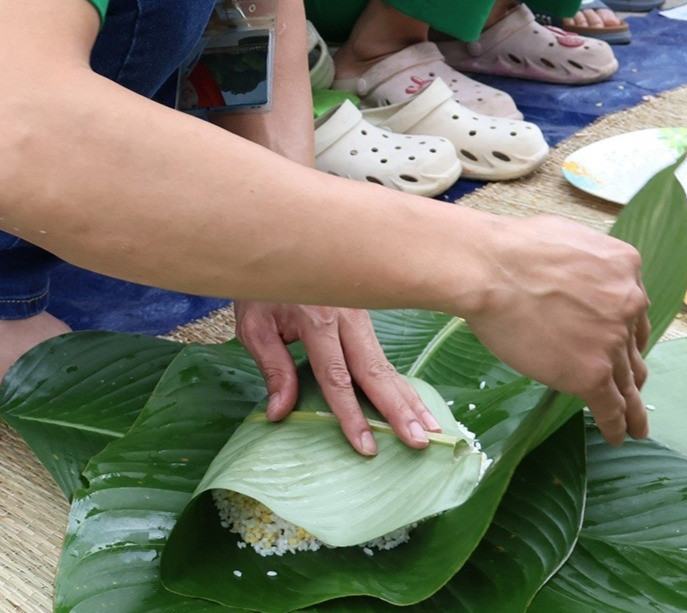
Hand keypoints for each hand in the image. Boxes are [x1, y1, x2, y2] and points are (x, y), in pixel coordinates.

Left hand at [234, 300, 440, 455]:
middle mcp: (347, 315)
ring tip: (431, 429)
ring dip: (409, 399)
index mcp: (317, 317)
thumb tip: (280, 413)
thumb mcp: (255, 324)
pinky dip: (401, 382)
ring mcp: (361, 313)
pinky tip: (417, 404)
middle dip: (398, 410)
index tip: (366, 446)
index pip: (337, 376)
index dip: (351, 414)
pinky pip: (383, 354)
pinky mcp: (366, 315)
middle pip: (375, 370)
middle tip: (419, 442)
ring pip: (386, 363)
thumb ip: (273, 367)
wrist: (278, 240)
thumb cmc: (262, 286)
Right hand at [468, 215, 651, 444]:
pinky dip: (616, 424)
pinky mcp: (593, 373)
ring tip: (636, 426)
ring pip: (629, 381)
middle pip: (634, 346)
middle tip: (631, 384)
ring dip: (634, 407)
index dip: (625, 329)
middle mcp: (629, 304)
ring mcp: (613, 342)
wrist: (491, 270)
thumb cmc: (511, 248)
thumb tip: (573, 276)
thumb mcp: (568, 237)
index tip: (620, 344)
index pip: (632, 308)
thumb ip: (586, 263)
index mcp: (626, 268)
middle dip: (631, 366)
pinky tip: (616, 435)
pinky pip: (612, 406)